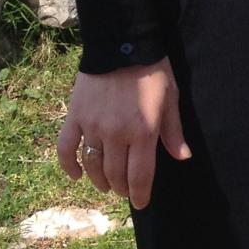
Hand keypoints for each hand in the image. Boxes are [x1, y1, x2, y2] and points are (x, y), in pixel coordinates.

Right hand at [56, 58, 192, 210]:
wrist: (121, 45)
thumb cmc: (152, 72)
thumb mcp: (170, 99)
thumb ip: (173, 131)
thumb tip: (182, 157)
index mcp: (143, 131)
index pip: (140, 176)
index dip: (140, 194)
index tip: (141, 203)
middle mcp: (116, 134)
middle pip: (115, 174)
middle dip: (121, 188)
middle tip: (125, 191)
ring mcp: (92, 126)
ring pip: (92, 166)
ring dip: (99, 180)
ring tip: (106, 184)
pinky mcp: (74, 117)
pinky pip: (66, 148)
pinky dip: (69, 166)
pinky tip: (76, 175)